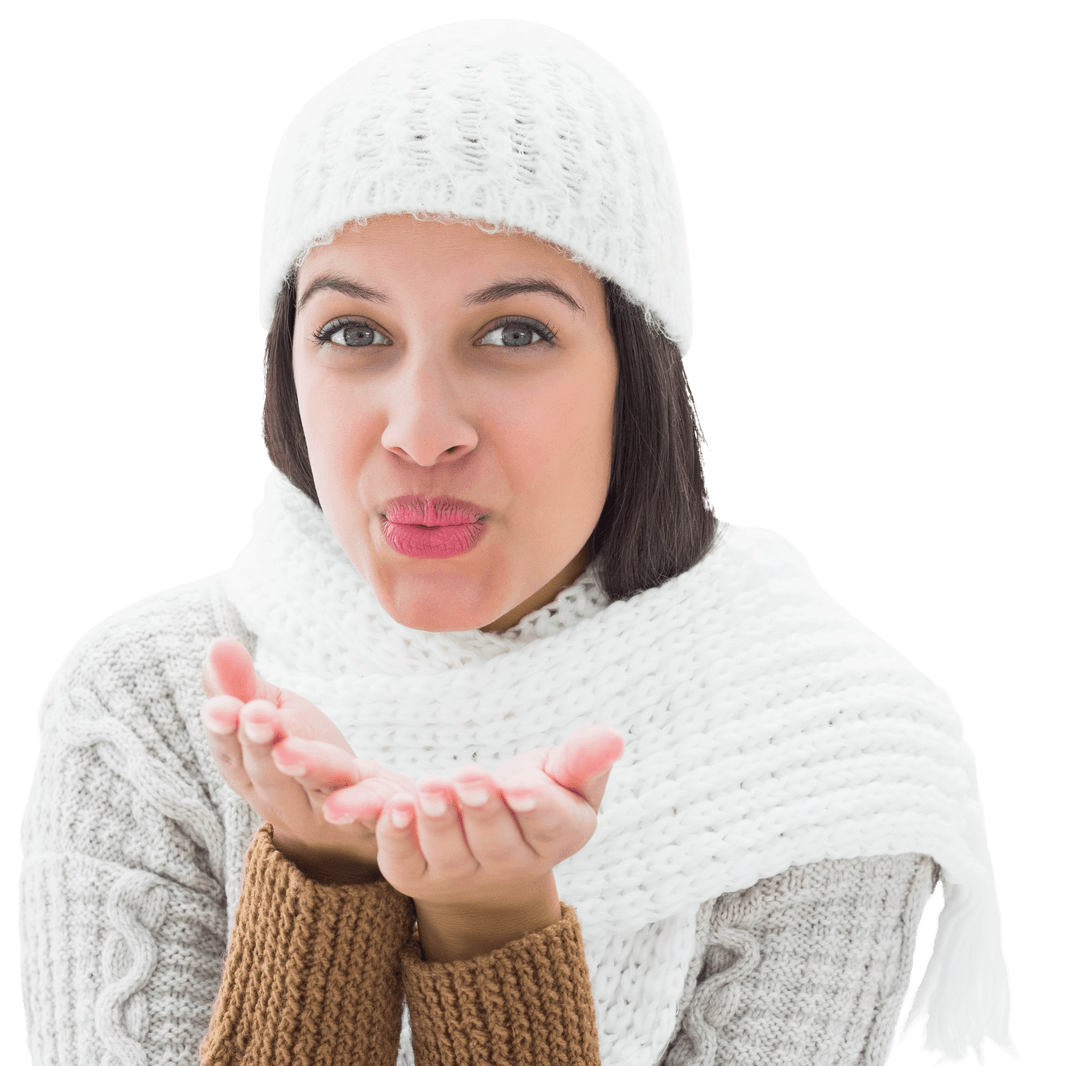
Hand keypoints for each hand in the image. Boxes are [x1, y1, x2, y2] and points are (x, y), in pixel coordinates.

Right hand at [200, 636, 416, 882]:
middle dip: (259, 744)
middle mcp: (285, 801)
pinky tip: (386, 793)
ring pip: (317, 790)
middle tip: (254, 714)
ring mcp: (328, 813)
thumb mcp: (274, 718)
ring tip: (290, 750)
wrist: (358, 823)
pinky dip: (373, 805)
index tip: (218, 706)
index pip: (232, 755)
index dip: (224, 732)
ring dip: (306, 768)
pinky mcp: (373, 820)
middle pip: (268, 774)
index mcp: (253, 776)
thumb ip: (244, 687)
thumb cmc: (307, 760)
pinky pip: (374, 815)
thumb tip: (216, 644)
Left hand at [373, 725, 623, 959]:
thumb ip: (585, 759)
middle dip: (481, 809)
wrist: (489, 859)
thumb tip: (614, 737)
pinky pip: (404, 862)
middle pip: (496, 842)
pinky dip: (396, 837)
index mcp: (554, 836)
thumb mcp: (567, 779)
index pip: (548, 826)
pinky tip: (393, 807)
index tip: (520, 786)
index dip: (535, 807)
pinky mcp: (416, 875)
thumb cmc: (534, 801)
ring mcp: (459, 875)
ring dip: (437, 821)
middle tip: (467, 777)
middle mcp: (508, 865)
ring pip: (449, 852)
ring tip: (427, 790)